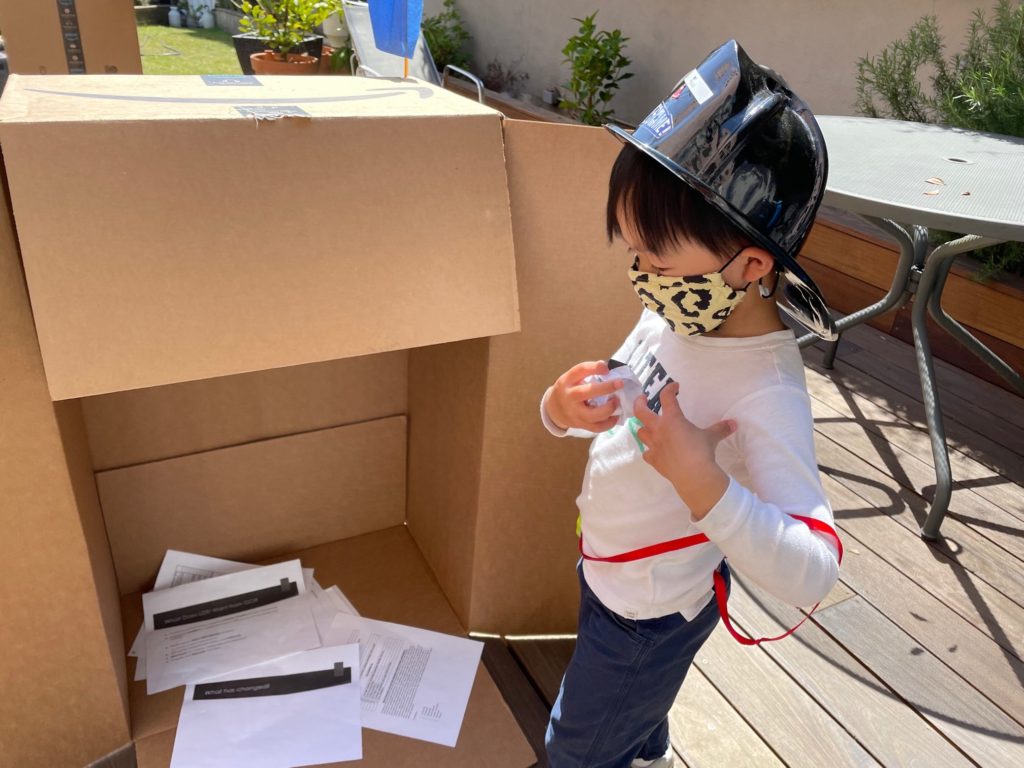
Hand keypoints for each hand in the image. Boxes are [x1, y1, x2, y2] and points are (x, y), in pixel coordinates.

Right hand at [544, 360, 623, 432]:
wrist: (554, 410)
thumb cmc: (569, 390)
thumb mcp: (572, 378)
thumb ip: (587, 372)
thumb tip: (607, 367)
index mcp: (567, 381)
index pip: (580, 370)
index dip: (595, 368)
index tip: (606, 368)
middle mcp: (568, 397)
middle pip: (585, 393)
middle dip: (605, 388)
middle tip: (620, 383)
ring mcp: (573, 413)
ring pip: (592, 415)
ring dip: (609, 408)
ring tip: (617, 402)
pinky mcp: (580, 425)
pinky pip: (596, 428)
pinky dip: (609, 423)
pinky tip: (615, 416)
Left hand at [633, 382, 733, 518]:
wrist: (693, 475)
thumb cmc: (701, 451)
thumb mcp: (712, 437)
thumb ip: (720, 428)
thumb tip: (734, 423)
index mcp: (672, 419)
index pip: (667, 397)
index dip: (669, 389)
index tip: (674, 387)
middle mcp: (659, 429)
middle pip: (640, 412)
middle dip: (639, 402)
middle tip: (642, 399)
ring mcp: (654, 445)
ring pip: (640, 432)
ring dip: (643, 427)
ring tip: (648, 426)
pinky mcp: (653, 459)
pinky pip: (646, 453)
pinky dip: (649, 450)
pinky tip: (654, 451)